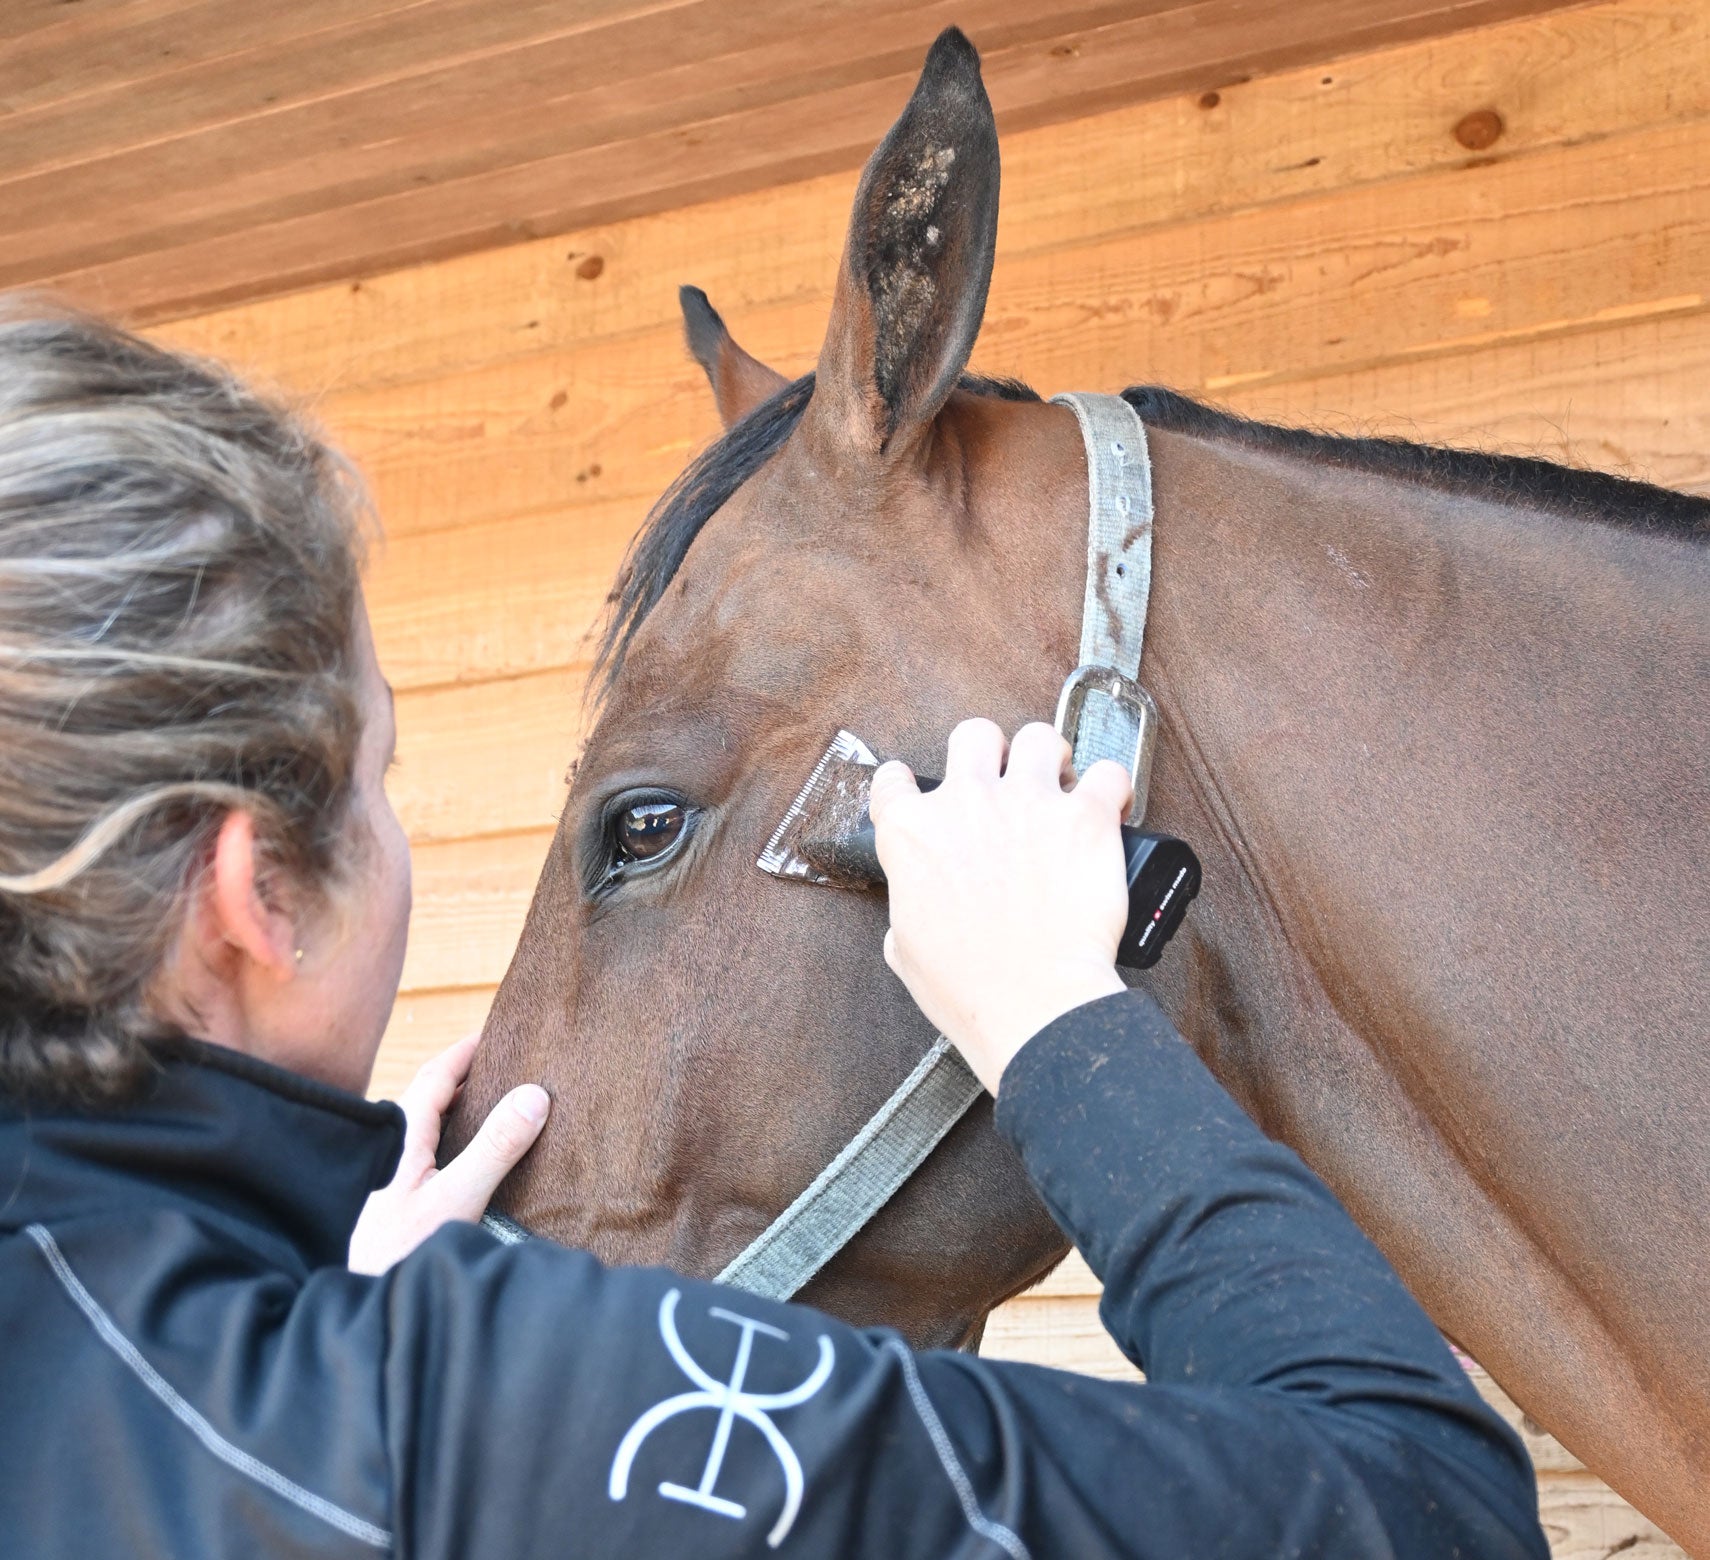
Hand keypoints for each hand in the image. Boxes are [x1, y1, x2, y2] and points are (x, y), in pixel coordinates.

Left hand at [348, 1033, 549, 1274]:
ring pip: (433, 1127)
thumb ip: (495, 1147)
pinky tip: (484, 1156)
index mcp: (402, 1137)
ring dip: (465, 1110)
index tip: (494, 1033)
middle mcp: (396, 1150)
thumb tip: (534, 1095)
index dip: (464, 1052)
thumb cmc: (401, 1253)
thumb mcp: (457, 1197)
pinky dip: (463, 1141)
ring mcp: (397, 1177)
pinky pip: (436, 1154)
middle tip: (509, 1065)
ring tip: (504, 1103)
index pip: (435, 1077)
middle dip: (468, 1077)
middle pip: (432, 1098)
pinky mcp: (404, 1203)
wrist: (366, 1309)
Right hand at [869, 719, 1130, 1093]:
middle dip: (990, 753)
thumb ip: (907, 908)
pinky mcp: (1086, 818)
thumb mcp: (906, 949)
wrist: (1031, 1004)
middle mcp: (967, 803)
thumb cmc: (970, 988)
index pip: (893, 781)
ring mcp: (1029, 803)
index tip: (919, 795)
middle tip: (1005, 782)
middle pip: (974, 735)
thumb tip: (919, 906)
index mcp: (913, 834)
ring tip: (1061, 783)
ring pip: (1039, 736)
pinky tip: (1110, 806)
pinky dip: (1112, 787)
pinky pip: (1109, 773)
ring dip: (1051, 758)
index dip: (905, 786)